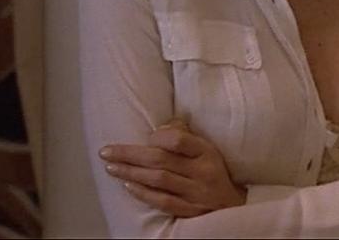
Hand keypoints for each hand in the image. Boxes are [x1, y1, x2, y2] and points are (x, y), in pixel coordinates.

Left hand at [99, 118, 246, 217]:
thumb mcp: (205, 148)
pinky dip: (143, 193)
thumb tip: (160, 126)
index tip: (146, 136)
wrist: (233, 205)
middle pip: (160, 160)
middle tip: (105, 152)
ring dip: (131, 173)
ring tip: (111, 168)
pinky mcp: (190, 212)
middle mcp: (201, 172)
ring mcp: (196, 194)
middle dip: (129, 154)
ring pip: (159, 180)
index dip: (157, 136)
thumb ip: (183, 134)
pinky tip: (128, 185)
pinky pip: (163, 202)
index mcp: (205, 152)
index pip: (178, 140)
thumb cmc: (212, 170)